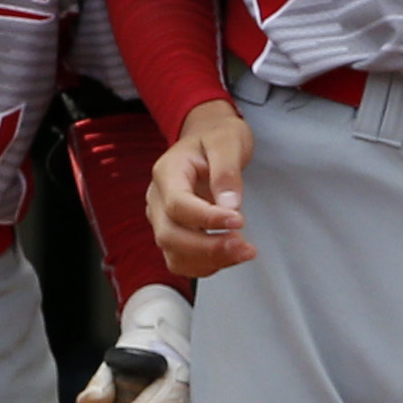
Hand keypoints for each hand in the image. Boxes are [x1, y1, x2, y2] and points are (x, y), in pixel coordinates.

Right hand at [149, 101, 254, 280]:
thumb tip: (230, 205)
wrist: (207, 138)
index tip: (238, 221)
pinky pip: (182, 260)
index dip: (206, 218)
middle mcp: (158, 199)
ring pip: (174, 254)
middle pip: (170, 235)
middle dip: (208, 248)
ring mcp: (162, 219)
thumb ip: (227, 171)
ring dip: (208, 261)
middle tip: (244, 246)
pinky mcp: (174, 234)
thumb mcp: (228, 141)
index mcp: (167, 172)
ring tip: (243, 252)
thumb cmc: (216, 137)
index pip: (178, 204)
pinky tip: (231, 255)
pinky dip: (206, 265)